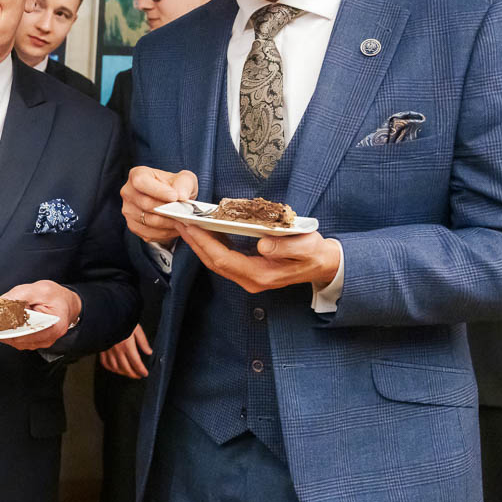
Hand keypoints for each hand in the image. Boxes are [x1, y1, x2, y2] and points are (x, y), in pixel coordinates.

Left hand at [0, 280, 80, 350]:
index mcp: (54, 327)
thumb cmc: (56, 297)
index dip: (9, 327)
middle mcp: (48, 339)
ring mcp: (40, 342)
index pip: (27, 332)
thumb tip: (0, 303)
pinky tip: (5, 323)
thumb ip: (20, 295)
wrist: (66, 303)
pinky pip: (18, 340)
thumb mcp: (41, 289)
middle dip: (4, 329)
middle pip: (19, 339)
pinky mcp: (34, 341)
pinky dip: (9, 332)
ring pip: (16, 341)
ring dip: (5, 331)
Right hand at [99, 324, 151, 378]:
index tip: (145, 373)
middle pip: (126, 368)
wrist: (105, 315)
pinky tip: (115, 368)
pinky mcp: (102, 349)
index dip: (141, 370)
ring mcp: (109, 351)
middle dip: (133, 374)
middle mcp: (118, 350)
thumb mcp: (136, 328)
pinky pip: (105, 363)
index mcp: (127, 345)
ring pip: (116, 368)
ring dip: (123, 373)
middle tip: (138, 376)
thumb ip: (143, 341)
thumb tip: (149, 351)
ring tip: (128, 373)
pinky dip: (110, 368)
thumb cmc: (121, 319)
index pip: (136, 363)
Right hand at [121, 167, 197, 243]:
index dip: (157, 191)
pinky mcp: (133, 225)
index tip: (174, 197)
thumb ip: (184, 184)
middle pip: (146, 204)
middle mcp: (128, 192)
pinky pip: (149, 233)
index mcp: (138, 174)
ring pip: (149, 220)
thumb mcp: (185, 179)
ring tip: (182, 220)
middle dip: (167, 209)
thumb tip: (181, 196)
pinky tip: (174, 227)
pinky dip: (165, 232)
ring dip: (168, 223)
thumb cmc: (176, 187)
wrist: (171, 201)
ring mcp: (128, 210)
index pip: (141, 182)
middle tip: (183, 212)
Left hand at [176, 223, 341, 294]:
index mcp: (260, 275)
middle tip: (178, 220)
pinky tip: (202, 231)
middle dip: (194, 241)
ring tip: (185, 223)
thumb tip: (263, 245)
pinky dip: (209, 245)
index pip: (223, 259)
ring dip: (198, 243)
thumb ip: (286, 247)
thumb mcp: (307, 247)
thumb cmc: (314, 254)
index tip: (190, 226)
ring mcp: (247, 277)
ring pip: (215, 261)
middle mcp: (249, 280)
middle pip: (213, 262)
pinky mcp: (247, 270)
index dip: (204, 242)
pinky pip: (222, 259)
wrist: (322, 264)